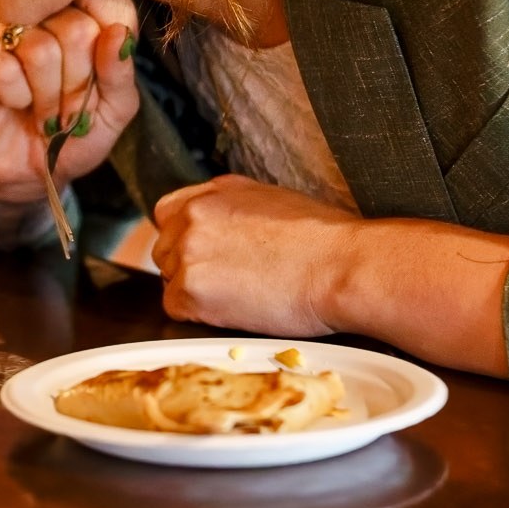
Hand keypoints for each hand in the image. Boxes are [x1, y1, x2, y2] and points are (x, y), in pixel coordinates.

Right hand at [0, 0, 140, 206]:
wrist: (27, 171)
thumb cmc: (73, 134)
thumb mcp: (114, 110)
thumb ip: (120, 72)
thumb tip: (118, 33)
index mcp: (83, 11)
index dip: (110, 47)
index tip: (101, 80)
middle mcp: (43, 9)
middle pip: (75, 29)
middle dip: (78, 85)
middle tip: (68, 108)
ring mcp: (4, 25)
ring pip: (39, 49)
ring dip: (47, 97)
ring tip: (43, 112)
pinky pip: (2, 68)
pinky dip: (15, 97)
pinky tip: (13, 103)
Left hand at [150, 175, 360, 334]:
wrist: (343, 266)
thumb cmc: (326, 240)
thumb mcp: (273, 202)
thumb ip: (233, 209)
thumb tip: (222, 228)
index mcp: (214, 191)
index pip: (169, 214)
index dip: (185, 239)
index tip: (206, 256)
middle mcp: (193, 214)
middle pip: (165, 249)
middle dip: (189, 267)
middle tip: (228, 284)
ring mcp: (188, 250)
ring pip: (170, 278)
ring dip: (195, 292)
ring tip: (239, 298)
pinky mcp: (191, 289)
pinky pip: (175, 309)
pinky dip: (198, 316)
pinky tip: (233, 312)